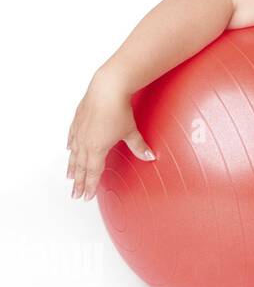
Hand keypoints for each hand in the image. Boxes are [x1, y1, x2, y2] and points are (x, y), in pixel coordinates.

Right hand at [66, 71, 154, 200]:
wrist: (106, 89)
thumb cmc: (119, 111)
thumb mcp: (131, 131)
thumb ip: (139, 147)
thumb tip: (150, 157)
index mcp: (97, 149)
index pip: (93, 173)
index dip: (89, 186)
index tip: (86, 197)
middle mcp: (84, 143)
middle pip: (80, 167)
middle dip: (78, 182)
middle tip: (75, 194)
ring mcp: (79, 132)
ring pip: (74, 154)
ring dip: (72, 167)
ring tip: (69, 177)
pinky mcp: (77, 121)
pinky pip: (72, 138)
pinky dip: (71, 147)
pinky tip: (69, 149)